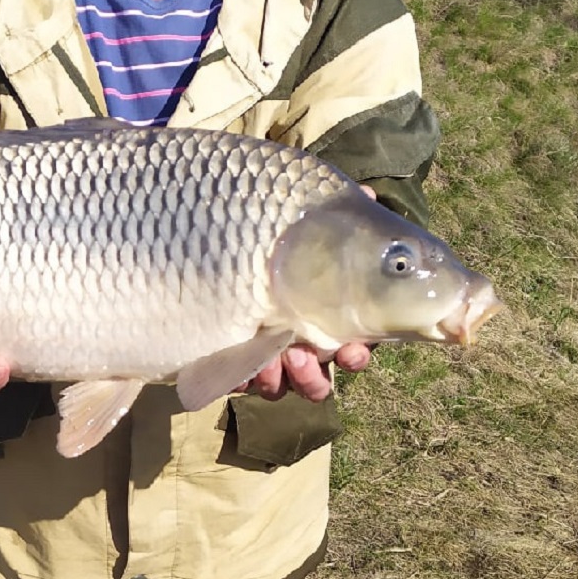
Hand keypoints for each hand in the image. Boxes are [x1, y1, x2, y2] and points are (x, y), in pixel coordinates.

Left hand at [247, 182, 377, 402]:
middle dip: (313, 376)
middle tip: (302, 358)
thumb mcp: (303, 212)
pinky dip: (241, 378)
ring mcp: (264, 348)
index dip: (354, 356)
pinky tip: (236, 370)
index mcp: (326, 312)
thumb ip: (340, 210)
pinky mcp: (230, 353)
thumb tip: (367, 196)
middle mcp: (298, 335)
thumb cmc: (267, 222)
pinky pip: (239, 380)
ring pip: (281, 382)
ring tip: (270, 362)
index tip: (350, 352)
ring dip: (280, 380)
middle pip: (316, 374)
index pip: (352, 345)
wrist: (209, 224)